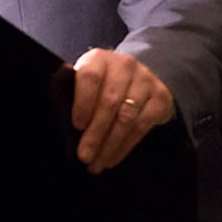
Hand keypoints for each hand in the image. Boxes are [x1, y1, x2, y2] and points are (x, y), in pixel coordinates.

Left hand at [71, 48, 173, 173]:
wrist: (136, 78)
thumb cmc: (101, 84)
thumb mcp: (85, 81)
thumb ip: (72, 93)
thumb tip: (61, 118)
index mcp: (99, 58)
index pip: (90, 77)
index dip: (83, 102)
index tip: (77, 126)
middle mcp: (124, 65)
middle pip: (109, 102)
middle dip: (95, 133)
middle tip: (84, 156)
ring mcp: (145, 80)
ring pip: (126, 118)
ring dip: (109, 145)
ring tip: (97, 163)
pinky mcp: (160, 97)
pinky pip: (142, 126)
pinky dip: (125, 146)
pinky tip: (112, 158)